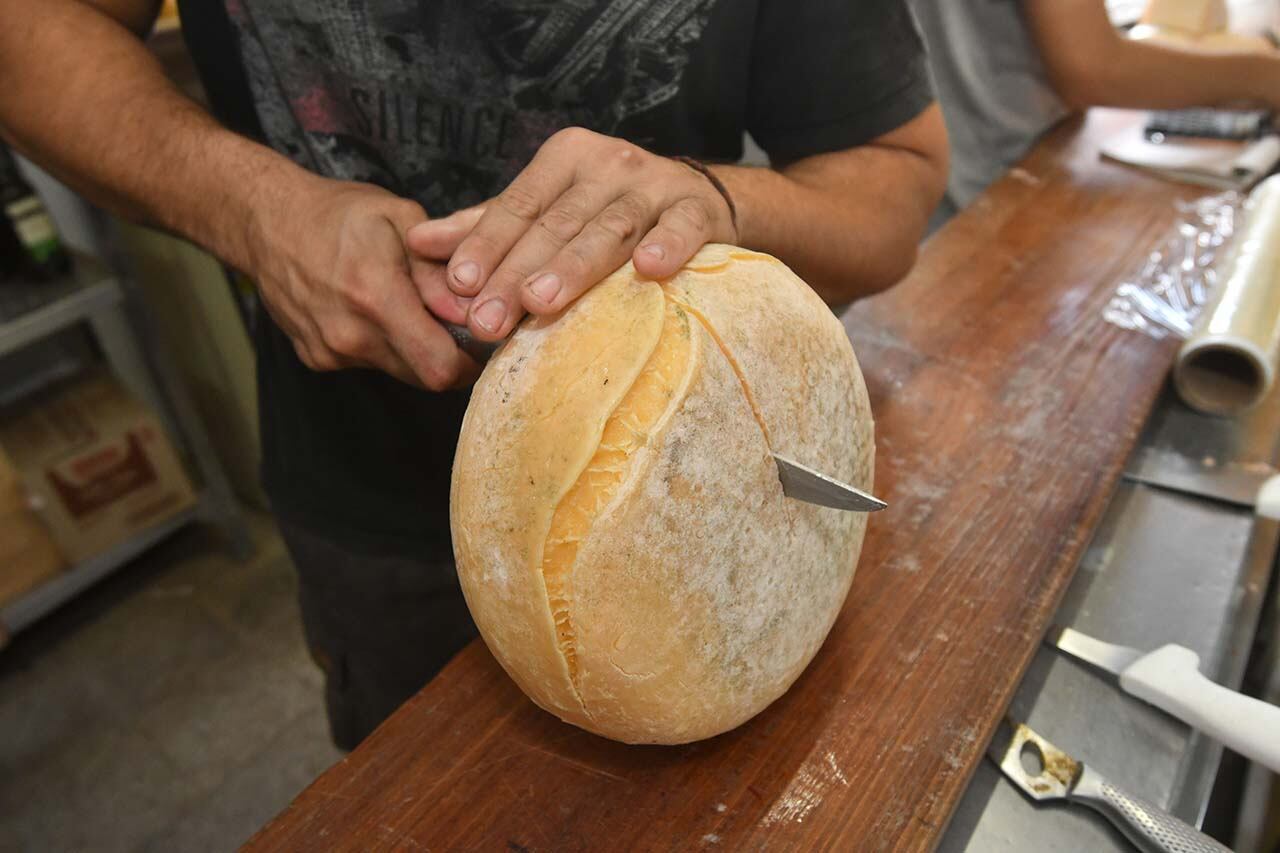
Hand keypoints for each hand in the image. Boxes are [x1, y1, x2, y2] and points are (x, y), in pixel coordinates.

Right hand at [246, 174, 479, 389]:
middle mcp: (349, 334)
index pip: (440, 367)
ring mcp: (330, 351)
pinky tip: (373, 311)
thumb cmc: (339, 213)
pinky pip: (369, 363)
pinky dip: (384, 345)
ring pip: (399, 371)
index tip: (481, 337)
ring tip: (409, 308)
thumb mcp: (399, 219)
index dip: (470, 360)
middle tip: (452, 323)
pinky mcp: (317, 358)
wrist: (266, 221)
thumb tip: (469, 313)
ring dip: (415, 350)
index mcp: (375, 296)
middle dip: (448, 356)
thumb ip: (437, 272)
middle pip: (424, 377)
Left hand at [406, 127, 738, 341]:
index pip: (517, 207)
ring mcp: (655, 185)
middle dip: (518, 274)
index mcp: (564, 159)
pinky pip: (681, 228)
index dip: (486, 246)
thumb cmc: (609, 210)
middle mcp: (608, 163)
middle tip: (488, 322)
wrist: (700, 199)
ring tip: (541, 302)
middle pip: (555, 225)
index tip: (460, 287)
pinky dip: (667, 246)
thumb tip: (417, 242)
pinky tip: (648, 269)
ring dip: (575, 266)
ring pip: (609, 228)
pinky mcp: (698, 210)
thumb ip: (488, 225)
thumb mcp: (548, 208)